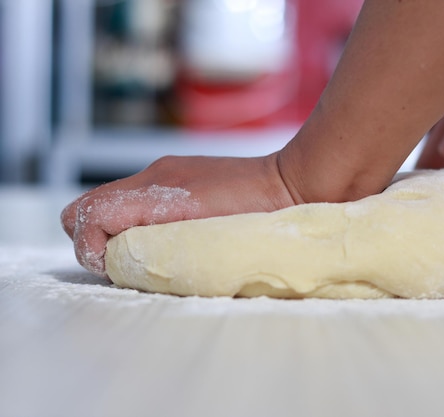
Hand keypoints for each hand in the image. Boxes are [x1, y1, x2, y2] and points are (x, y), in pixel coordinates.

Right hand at [61, 153, 294, 275]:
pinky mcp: (177, 173)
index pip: (86, 215)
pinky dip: (136, 218)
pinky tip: (169, 233)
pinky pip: (135, 196)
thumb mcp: (208, 242)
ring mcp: (165, 171)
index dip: (90, 249)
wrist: (293, 183)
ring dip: (116, 230)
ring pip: (108, 202)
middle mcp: (155, 175)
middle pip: (85, 207)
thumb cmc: (260, 217)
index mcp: (159, 193)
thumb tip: (121, 262)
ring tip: (153, 250)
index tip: (118, 269)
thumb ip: (159, 250)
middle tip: (130, 263)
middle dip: (95, 240)